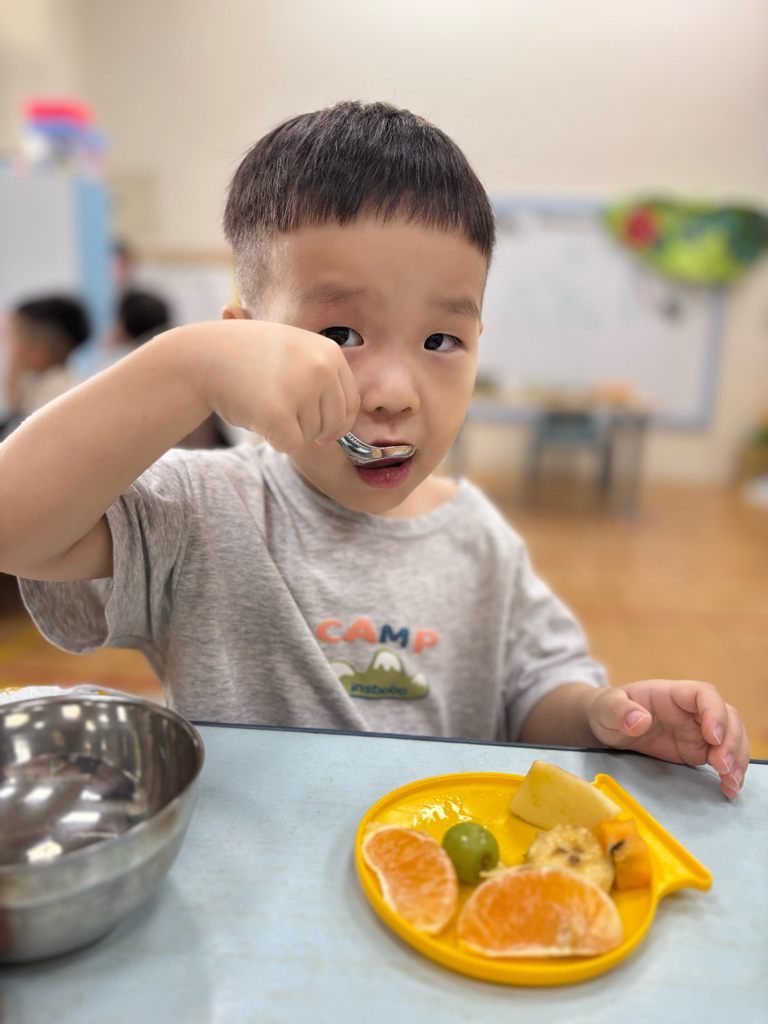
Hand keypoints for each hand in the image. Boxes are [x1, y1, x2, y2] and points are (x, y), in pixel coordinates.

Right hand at [205, 320, 358, 450]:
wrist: (204, 356)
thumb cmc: (247, 357)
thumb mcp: (294, 351)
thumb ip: (322, 375)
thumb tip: (347, 417)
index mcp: (330, 353)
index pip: (351, 404)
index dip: (337, 423)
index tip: (322, 432)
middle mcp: (321, 369)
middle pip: (334, 424)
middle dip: (313, 430)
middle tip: (285, 419)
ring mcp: (301, 390)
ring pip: (310, 435)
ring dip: (288, 430)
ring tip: (263, 403)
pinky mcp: (279, 414)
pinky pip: (291, 444)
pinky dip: (275, 439)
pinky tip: (257, 417)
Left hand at [587, 680, 748, 797]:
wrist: (606, 726)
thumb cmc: (606, 711)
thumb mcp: (605, 708)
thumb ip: (619, 710)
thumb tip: (640, 720)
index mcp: (671, 694)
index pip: (704, 694)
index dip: (714, 712)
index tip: (712, 736)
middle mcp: (690, 710)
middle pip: (727, 716)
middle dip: (731, 740)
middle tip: (722, 765)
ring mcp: (697, 730)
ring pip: (731, 737)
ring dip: (737, 758)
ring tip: (731, 782)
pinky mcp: (697, 750)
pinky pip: (722, 757)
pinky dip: (731, 771)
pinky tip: (729, 788)